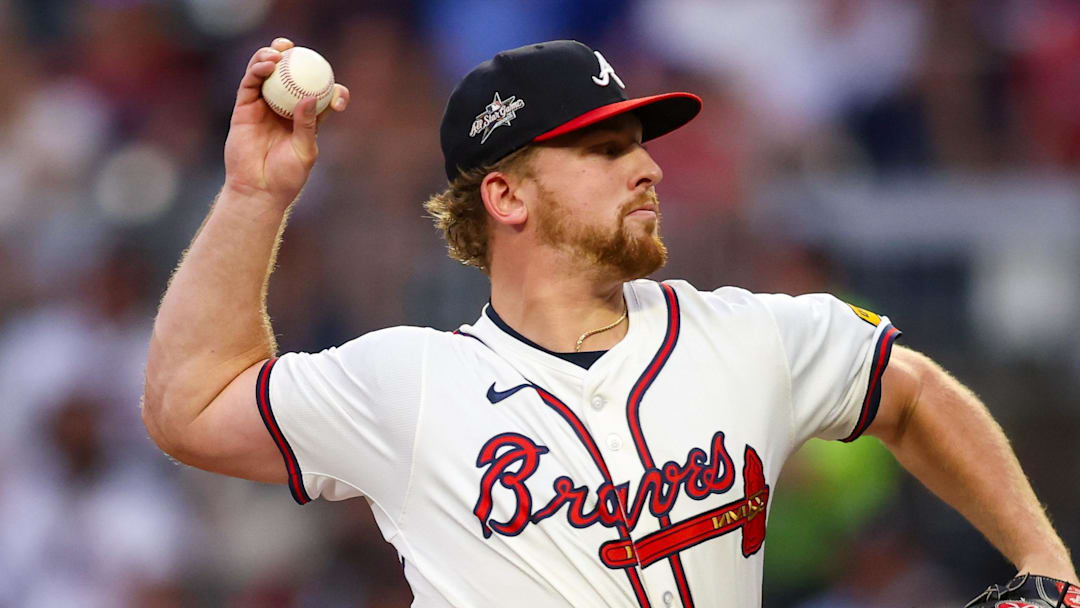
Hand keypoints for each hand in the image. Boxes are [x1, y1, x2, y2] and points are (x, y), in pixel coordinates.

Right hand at [223, 37, 349, 207]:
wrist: (258, 191)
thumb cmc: (286, 177)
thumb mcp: (305, 151)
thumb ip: (307, 125)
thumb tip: (311, 97)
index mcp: (306, 120)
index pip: (320, 96)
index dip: (331, 88)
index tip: (339, 93)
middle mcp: (284, 108)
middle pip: (289, 76)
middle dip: (294, 58)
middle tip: (297, 48)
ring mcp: (263, 107)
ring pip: (266, 74)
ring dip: (272, 57)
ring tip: (279, 51)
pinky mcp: (244, 109)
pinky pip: (250, 83)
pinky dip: (257, 69)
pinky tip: (267, 64)